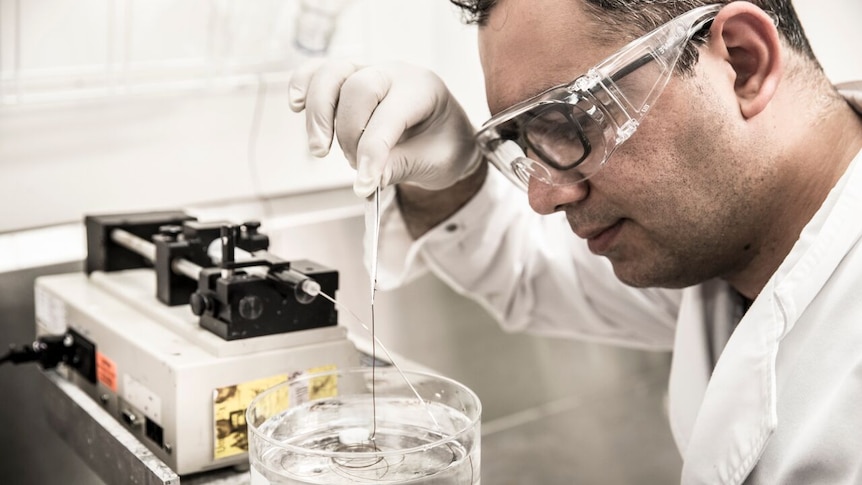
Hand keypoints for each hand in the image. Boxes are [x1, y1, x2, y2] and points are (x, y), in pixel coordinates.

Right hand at [288, 60, 481, 197]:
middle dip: (348, 133)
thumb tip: (370, 178)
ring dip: (319, 112)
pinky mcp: (349, 80)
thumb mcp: (436, 164)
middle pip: (358, 86)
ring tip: (319, 148)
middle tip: (354, 165)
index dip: (372, 152)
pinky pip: (319, 72)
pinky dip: (304, 85)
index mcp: (423, 89)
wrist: (447, 137)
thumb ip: (403, 167)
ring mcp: (369, 72)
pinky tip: (297, 105)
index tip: (364, 183)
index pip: (389, 116)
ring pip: (333, 73)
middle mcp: (395, 73)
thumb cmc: (445, 145)